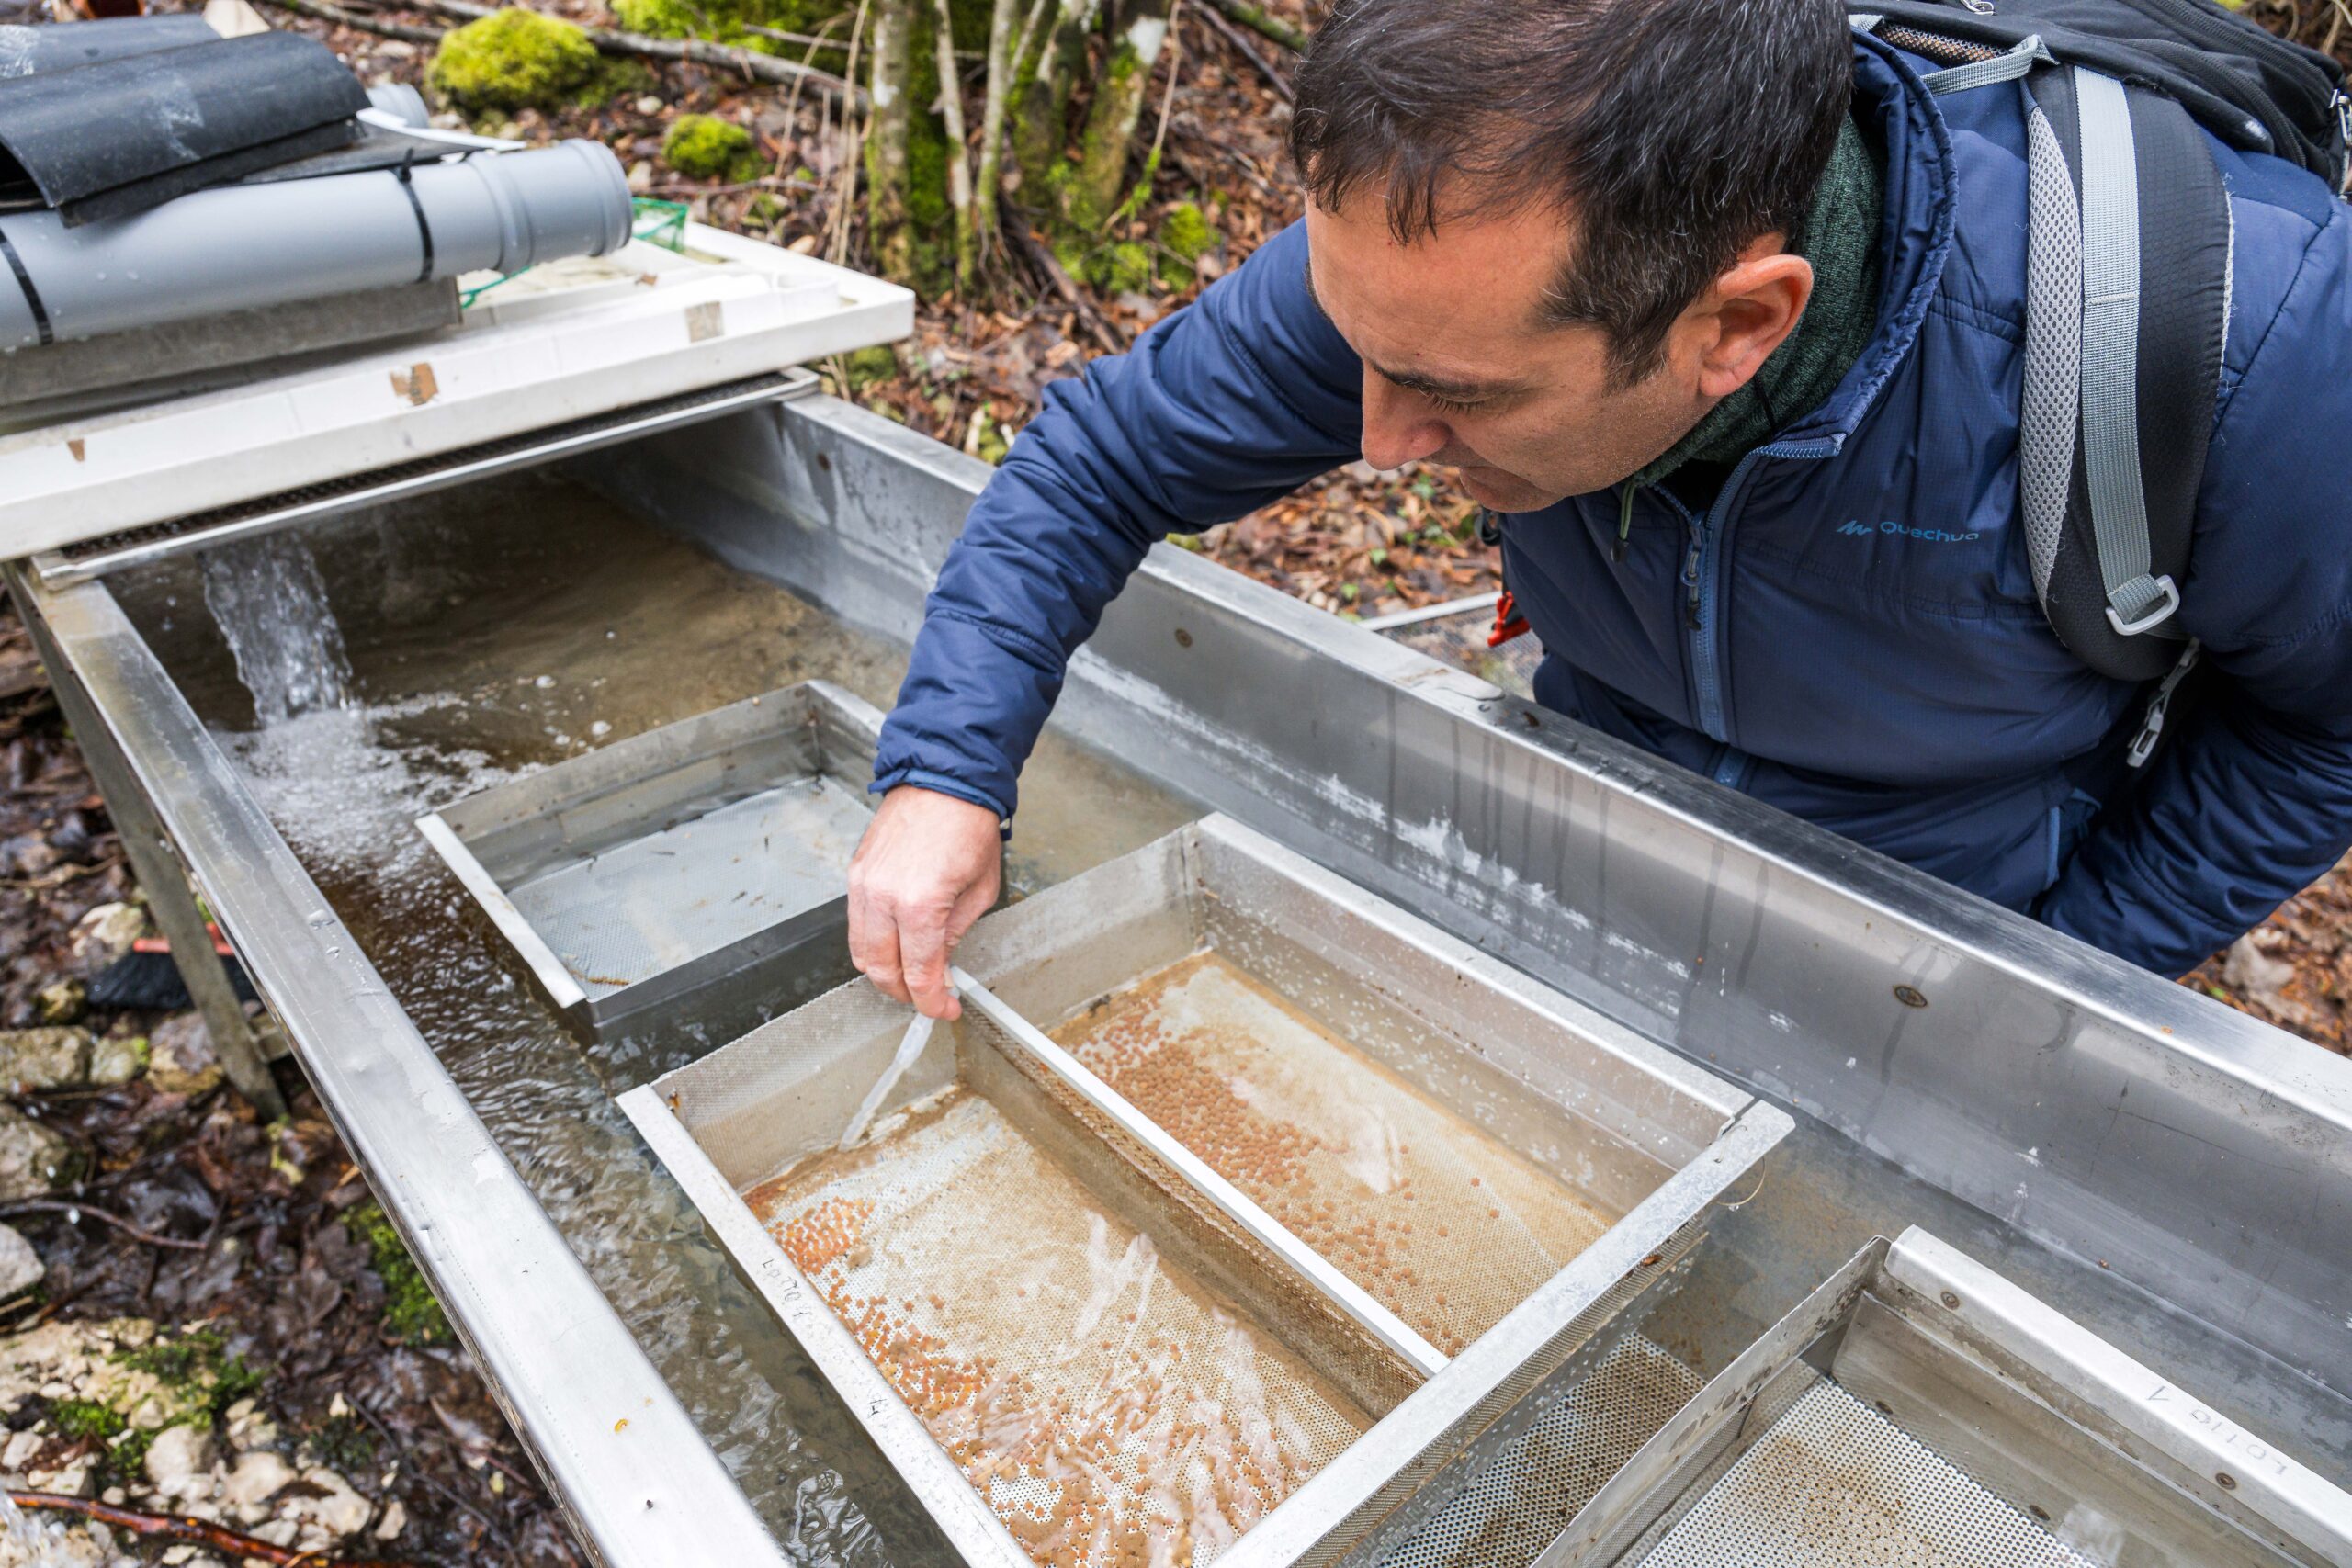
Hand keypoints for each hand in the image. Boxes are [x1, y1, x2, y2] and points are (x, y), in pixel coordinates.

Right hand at [846, 785, 1002, 1018]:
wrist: (944, 779)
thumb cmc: (967, 824)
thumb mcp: (980, 890)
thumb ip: (956, 933)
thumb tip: (941, 964)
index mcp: (920, 905)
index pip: (919, 974)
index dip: (932, 1001)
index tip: (943, 1008)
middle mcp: (884, 898)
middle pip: (881, 970)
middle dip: (905, 993)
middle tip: (927, 997)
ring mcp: (864, 885)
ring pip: (861, 952)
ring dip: (884, 972)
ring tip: (910, 975)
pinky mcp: (855, 874)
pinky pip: (856, 924)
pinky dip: (872, 943)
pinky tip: (894, 945)